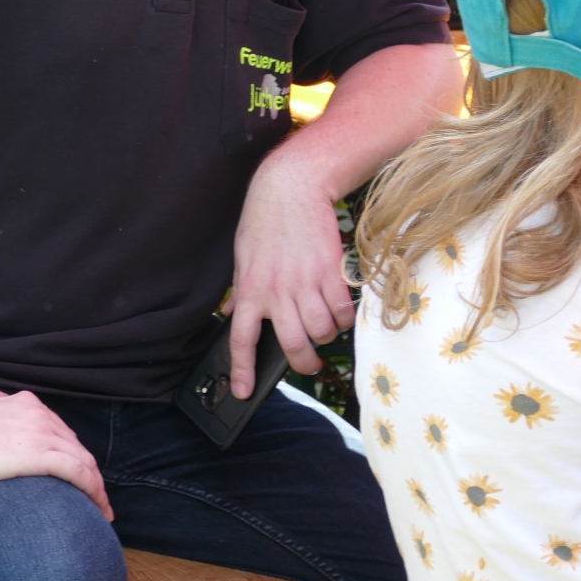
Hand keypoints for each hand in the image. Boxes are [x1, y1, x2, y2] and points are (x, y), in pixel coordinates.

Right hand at [0, 388, 112, 519]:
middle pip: (77, 447)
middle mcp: (40, 416)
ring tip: (102, 509)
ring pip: (84, 461)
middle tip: (95, 497)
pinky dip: (94, 490)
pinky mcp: (39, 454)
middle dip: (89, 472)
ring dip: (97, 486)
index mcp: (26, 405)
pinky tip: (99, 507)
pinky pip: (79, 472)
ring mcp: (42, 434)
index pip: (61, 433)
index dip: (73, 454)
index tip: (77, 474)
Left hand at [224, 163, 354, 398]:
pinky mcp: (330, 272)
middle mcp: (276, 291)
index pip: (242, 339)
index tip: (244, 392)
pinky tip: (341, 311)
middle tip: (310, 363)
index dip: (243, 370)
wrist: (292, 187)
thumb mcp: (244, 257)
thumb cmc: (265, 221)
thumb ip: (244, 290)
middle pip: (293, 345)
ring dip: (326, 337)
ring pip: (321, 332)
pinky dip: (344, 319)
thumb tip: (236, 315)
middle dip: (304, 363)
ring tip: (325, 328)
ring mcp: (304, 282)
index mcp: (250, 290)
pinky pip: (342, 312)